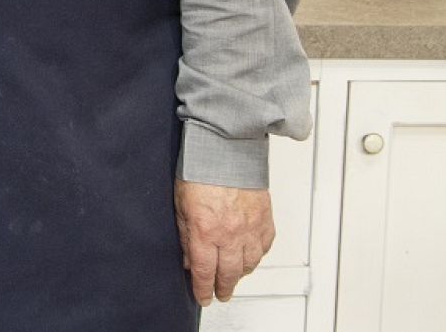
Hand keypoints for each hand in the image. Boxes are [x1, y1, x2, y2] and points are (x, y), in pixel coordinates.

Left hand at [174, 179, 274, 305]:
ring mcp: (250, 228)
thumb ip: (185, 235)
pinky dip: (257, 256)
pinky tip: (250, 257)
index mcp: (205, 231)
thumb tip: (189, 258)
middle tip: (220, 293)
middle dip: (223, 287)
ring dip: (240, 274)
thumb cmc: (201, 169)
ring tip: (234, 276)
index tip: (203, 296)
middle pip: (229, 274)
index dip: (203, 289)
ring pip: (249, 264)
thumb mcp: (181, 205)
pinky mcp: (264, 219)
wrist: (227, 148)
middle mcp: (230, 234)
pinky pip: (264, 247)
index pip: (204, 272)